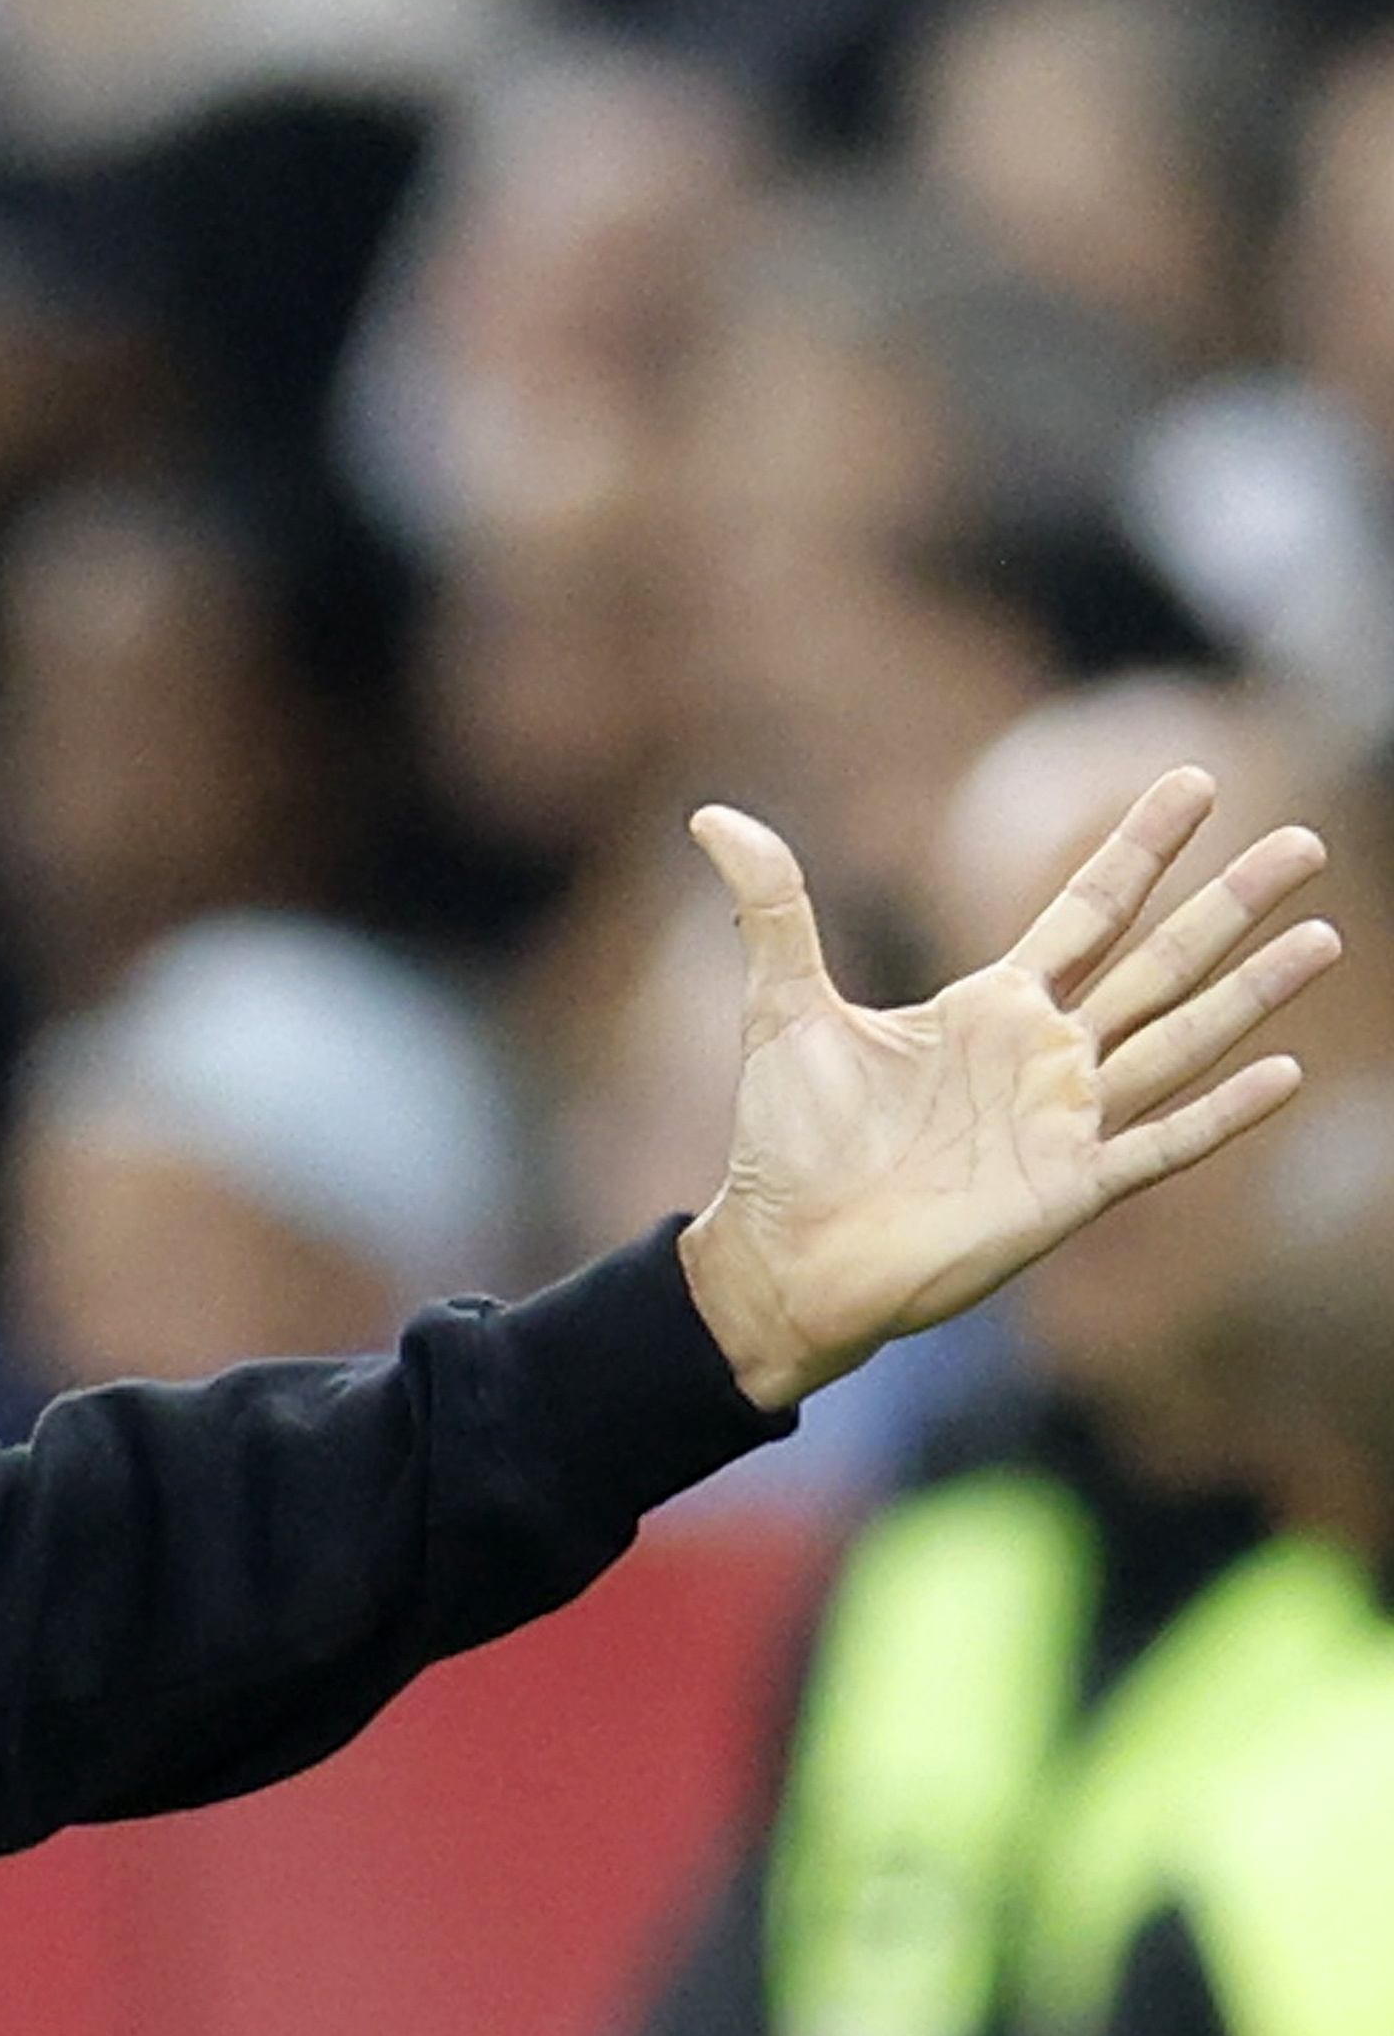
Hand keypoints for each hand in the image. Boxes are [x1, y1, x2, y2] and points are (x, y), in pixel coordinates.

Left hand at [678, 770, 1337, 1410]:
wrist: (784, 1255)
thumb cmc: (786, 1143)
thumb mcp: (783, 1008)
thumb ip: (773, 908)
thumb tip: (711, 812)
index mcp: (991, 1006)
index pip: (1088, 909)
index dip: (1142, 847)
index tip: (1196, 780)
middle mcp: (1045, 1055)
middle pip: (1159, 961)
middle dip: (1230, 903)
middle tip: (1305, 841)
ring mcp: (1067, 1121)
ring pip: (1180, 1040)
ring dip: (1252, 994)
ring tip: (1324, 936)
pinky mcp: (1070, 1190)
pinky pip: (1162, 1144)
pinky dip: (1220, 1113)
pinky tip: (1282, 1072)